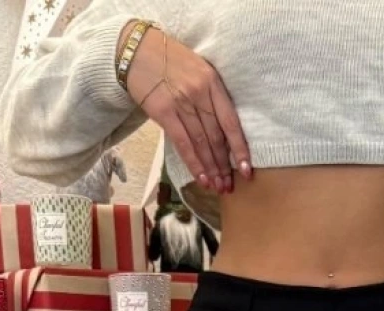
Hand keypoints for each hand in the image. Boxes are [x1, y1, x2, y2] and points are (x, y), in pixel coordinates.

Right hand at [123, 24, 251, 193]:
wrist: (136, 50)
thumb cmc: (170, 62)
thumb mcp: (198, 70)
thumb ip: (211, 96)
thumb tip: (222, 133)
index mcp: (213, 82)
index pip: (231, 122)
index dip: (240, 149)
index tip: (247, 170)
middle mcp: (200, 93)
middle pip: (217, 137)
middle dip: (225, 165)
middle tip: (230, 186)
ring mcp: (182, 103)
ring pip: (201, 143)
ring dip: (211, 169)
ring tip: (217, 187)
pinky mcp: (164, 112)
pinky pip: (183, 144)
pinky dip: (194, 163)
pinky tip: (202, 178)